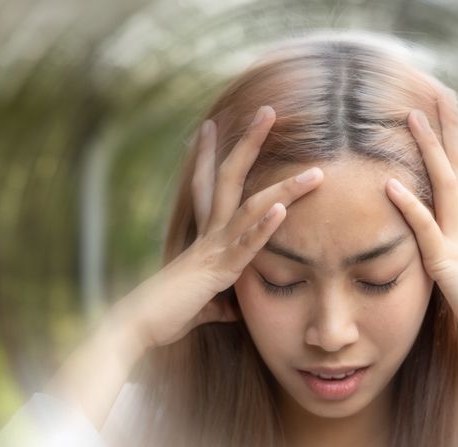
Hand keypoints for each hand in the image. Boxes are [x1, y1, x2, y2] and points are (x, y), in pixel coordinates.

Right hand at [120, 106, 323, 350]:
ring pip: (252, 206)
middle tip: (267, 110)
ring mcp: (214, 247)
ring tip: (316, 173)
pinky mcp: (218, 269)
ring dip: (285, 187)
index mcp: (204, 235)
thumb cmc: (168, 313)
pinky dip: (264, 226)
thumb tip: (232, 308)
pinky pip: (245, 244)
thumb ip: (221, 300)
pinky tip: (281, 208)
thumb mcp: (202, 303)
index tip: (210, 124)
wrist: (141, 325)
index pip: (207, 185)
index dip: (208, 154)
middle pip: (230, 176)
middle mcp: (209, 232)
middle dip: (249, 142)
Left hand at [385, 88, 457, 364]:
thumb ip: (448, 247)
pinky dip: (407, 205)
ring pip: (444, 184)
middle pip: (457, 165)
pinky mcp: (447, 263)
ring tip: (412, 117)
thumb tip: (435, 234)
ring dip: (429, 149)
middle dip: (448, 128)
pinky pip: (424, 229)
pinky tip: (390, 184)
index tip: (445, 110)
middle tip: (438, 92)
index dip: (453, 140)